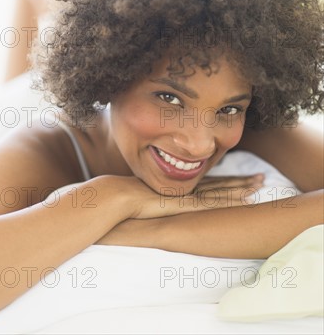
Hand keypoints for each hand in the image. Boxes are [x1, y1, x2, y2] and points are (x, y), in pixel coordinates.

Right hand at [118, 173, 264, 219]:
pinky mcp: (189, 203)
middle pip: (222, 184)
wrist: (121, 198)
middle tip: (263, 177)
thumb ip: (159, 202)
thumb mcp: (149, 201)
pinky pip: (217, 202)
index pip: (211, 183)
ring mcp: (190, 194)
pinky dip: (233, 200)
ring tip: (261, 184)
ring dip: (243, 187)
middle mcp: (189, 187)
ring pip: (223, 190)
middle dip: (243, 181)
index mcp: (182, 187)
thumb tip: (158, 207)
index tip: (244, 178)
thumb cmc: (131, 201)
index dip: (229, 180)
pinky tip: (247, 200)